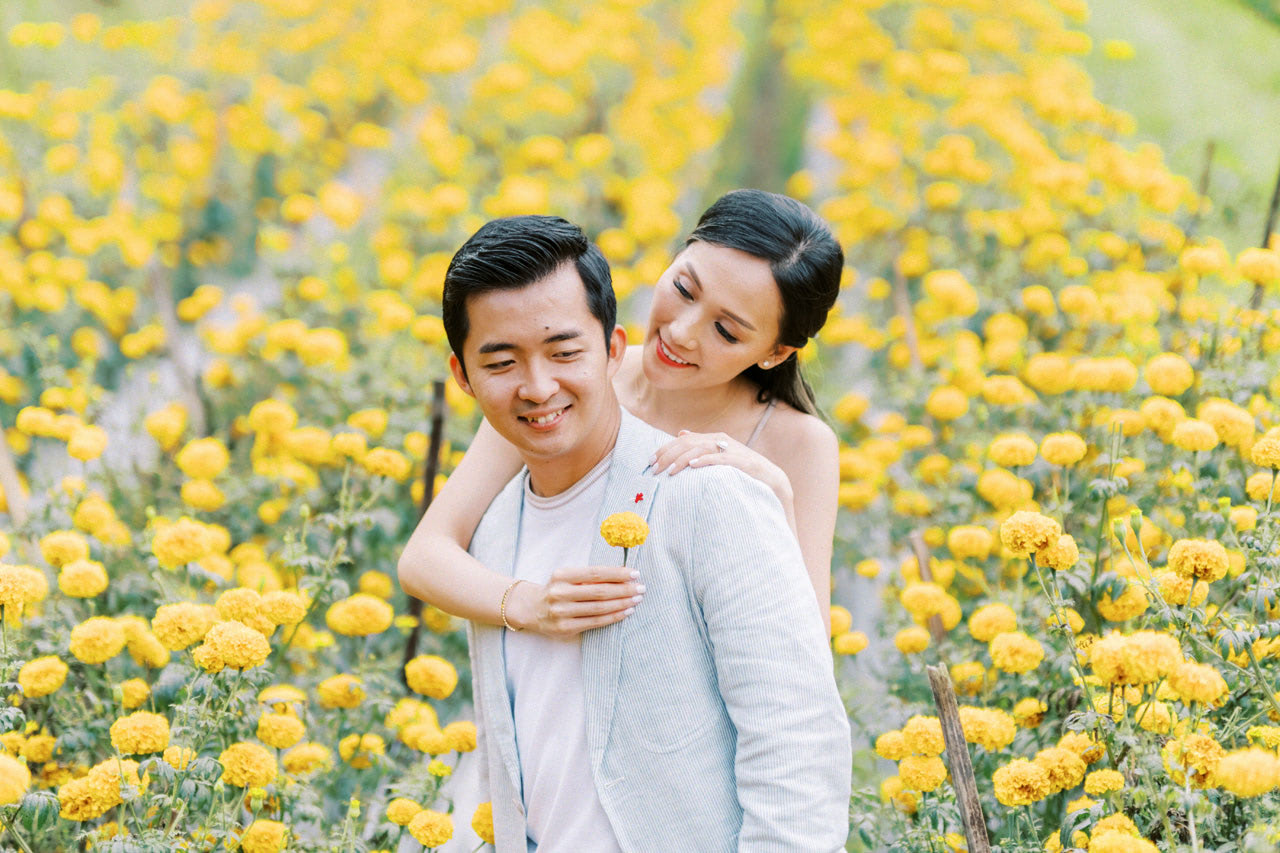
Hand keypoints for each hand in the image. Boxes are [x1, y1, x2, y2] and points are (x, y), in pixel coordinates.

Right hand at [505, 565, 644, 639]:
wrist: (531, 609)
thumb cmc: (557, 589)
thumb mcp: (567, 577)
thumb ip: (589, 577)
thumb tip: (623, 574)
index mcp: (562, 575)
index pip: (595, 573)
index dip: (617, 573)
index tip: (635, 573)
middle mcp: (560, 593)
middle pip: (599, 591)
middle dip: (624, 589)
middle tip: (641, 588)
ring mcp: (561, 612)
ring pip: (599, 608)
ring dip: (622, 603)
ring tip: (637, 599)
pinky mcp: (565, 628)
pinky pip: (595, 622)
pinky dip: (613, 617)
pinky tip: (626, 612)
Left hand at [651, 430, 790, 499]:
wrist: (771, 479)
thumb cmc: (741, 470)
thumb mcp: (719, 454)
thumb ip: (700, 444)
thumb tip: (680, 433)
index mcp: (713, 438)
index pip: (683, 440)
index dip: (664, 449)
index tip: (649, 462)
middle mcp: (720, 440)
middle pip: (688, 443)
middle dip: (668, 455)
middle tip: (654, 469)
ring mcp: (731, 450)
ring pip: (700, 450)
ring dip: (682, 460)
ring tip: (669, 471)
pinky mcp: (740, 461)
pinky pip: (720, 459)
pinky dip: (705, 461)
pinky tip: (693, 466)